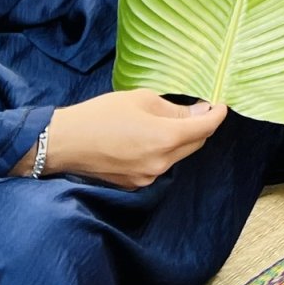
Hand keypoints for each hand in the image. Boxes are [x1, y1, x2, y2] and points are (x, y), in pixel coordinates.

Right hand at [29, 91, 228, 188]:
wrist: (63, 143)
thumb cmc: (100, 115)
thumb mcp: (142, 100)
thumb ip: (175, 109)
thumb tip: (200, 113)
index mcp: (165, 139)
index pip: (206, 129)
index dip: (217, 115)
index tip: (220, 105)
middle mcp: (160, 163)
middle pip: (195, 144)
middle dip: (201, 127)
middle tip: (197, 110)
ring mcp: (148, 177)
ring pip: (177, 156)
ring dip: (180, 140)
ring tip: (167, 122)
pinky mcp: (135, 184)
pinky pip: (160, 165)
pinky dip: (163, 152)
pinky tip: (149, 138)